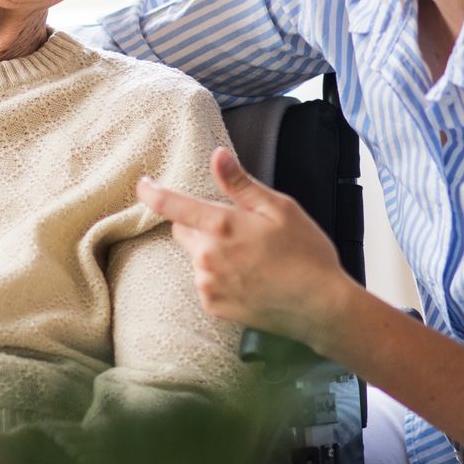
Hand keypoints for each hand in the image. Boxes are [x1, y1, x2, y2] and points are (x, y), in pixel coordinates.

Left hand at [136, 147, 359, 348]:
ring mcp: (208, 284)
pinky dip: (220, 277)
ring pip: (196, 258)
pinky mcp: (214, 306)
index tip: (143, 184)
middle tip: (238, 229)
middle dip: (201, 225)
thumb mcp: (279, 208)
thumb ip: (241, 184)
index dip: (152, 192)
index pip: (172, 205)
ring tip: (252, 259)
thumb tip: (217, 156)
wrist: (320, 307)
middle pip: (184, 230)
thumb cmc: (306, 253)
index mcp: (222, 227)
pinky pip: (206, 282)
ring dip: (212, 253)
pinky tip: (250, 279)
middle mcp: (207, 257)